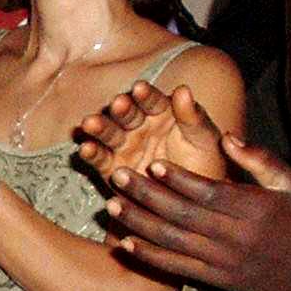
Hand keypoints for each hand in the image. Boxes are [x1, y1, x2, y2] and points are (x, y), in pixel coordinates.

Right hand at [78, 82, 228, 187]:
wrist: (193, 202)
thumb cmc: (205, 165)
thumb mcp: (204, 139)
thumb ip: (192, 116)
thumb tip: (183, 89)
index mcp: (162, 113)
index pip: (152, 101)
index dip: (146, 96)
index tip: (140, 89)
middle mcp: (139, 126)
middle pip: (126, 114)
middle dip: (121, 110)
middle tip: (117, 104)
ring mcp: (124, 146)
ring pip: (109, 133)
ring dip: (99, 128)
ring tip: (90, 124)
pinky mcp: (111, 168)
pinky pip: (100, 159)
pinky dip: (92, 154)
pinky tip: (86, 149)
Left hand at [100, 131, 290, 290]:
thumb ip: (259, 158)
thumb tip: (226, 135)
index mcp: (255, 209)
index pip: (209, 192)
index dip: (179, 179)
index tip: (152, 163)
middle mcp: (236, 237)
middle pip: (182, 216)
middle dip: (146, 195)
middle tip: (117, 176)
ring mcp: (224, 262)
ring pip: (173, 242)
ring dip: (138, 224)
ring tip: (110, 205)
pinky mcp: (216, 281)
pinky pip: (176, 269)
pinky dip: (149, 257)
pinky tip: (124, 242)